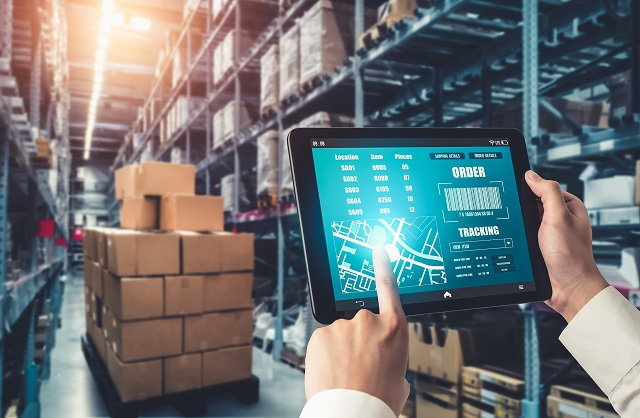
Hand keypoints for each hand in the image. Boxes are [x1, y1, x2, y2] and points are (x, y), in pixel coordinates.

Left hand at [304, 246, 409, 415]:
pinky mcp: (320, 334)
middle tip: (360, 365)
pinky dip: (325, 354)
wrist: (352, 412)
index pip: (389, 289)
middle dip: (359, 339)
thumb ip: (392, 357)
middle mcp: (368, 320)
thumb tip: (384, 361)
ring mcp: (342, 325)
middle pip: (362, 322)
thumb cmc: (379, 400)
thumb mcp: (400, 377)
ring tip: (345, 373)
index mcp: (394, 328)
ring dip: (341, 349)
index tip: (378, 251)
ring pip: (341, 334)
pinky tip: (331, 371)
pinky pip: (324, 341)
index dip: (383, 267)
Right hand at [525, 170, 607, 321]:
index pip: (543, 188)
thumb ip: (547, 192)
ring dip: (517, 225)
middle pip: (531, 204)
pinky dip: (516, 236)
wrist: (567, 288)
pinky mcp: (538, 246)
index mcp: (569, 206)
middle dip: (521, 210)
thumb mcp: (558, 217)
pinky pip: (522, 235)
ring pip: (524, 220)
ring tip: (515, 230)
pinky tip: (513, 239)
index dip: (529, 190)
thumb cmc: (570, 256)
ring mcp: (547, 233)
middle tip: (516, 215)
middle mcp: (559, 219)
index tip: (516, 192)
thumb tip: (531, 176)